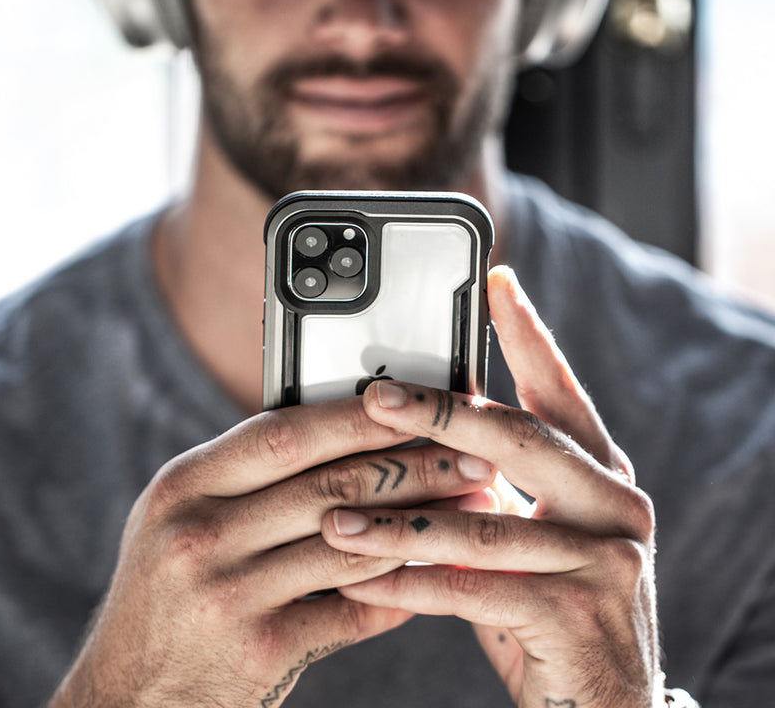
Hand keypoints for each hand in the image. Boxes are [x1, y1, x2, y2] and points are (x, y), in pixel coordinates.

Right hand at [48, 398, 495, 707]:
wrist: (129, 698)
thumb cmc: (165, 593)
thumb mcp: (181, 518)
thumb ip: (247, 473)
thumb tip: (341, 429)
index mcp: (184, 486)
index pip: (285, 433)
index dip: (358, 416)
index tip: (416, 404)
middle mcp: (201, 535)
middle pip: (330, 483)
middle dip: (414, 463)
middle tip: (473, 451)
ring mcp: (231, 595)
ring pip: (354, 542)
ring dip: (425, 519)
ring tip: (476, 501)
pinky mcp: (262, 650)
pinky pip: (354, 608)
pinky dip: (402, 585)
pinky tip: (440, 566)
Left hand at [322, 266, 659, 707]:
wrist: (602, 707)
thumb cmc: (547, 608)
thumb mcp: (524, 535)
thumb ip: (488, 485)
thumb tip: (414, 436)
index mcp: (599, 473)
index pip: (558, 390)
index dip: (527, 332)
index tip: (495, 280)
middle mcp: (614, 503)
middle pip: (517, 438)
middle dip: (439, 413)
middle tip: (374, 396)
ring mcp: (607, 557)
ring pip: (482, 520)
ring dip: (398, 520)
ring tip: (331, 516)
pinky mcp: (580, 613)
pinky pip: (473, 588)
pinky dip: (411, 583)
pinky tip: (364, 579)